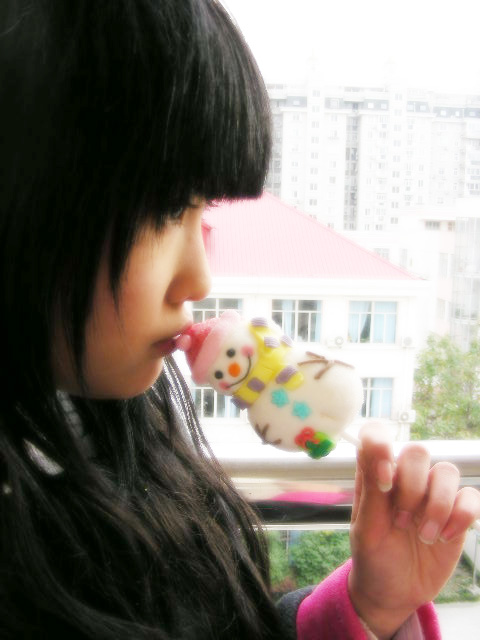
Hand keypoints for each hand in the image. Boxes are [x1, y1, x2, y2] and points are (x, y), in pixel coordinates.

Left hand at [348, 422, 479, 639]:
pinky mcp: (456, 514)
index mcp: (375, 475)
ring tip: (424, 536)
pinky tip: (444, 537)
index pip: (376, 435)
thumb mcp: (366, 529)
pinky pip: (470, 496)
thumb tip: (374, 447)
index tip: (384, 480)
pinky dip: (461, 516)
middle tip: (401, 521)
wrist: (395, 593)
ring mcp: (432, 494)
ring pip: (446, 471)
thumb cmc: (373, 556)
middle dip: (412, 487)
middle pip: (418, 452)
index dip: (382, 445)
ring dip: (436, 506)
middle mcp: (404, 477)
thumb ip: (372, 489)